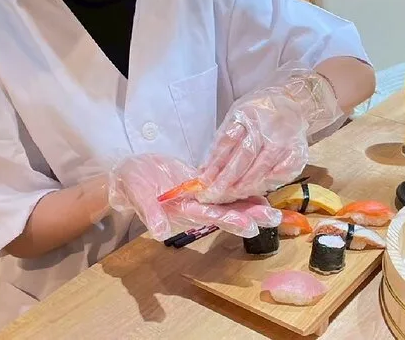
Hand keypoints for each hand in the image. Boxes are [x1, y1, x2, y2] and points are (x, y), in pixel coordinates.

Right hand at [108, 154, 280, 239]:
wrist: (129, 172)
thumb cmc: (131, 184)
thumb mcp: (136, 196)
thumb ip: (149, 213)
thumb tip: (160, 232)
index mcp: (182, 212)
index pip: (209, 218)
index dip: (230, 221)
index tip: (250, 226)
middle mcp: (194, 208)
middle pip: (225, 213)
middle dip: (250, 216)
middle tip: (275, 219)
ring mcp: (198, 197)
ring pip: (227, 202)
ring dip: (249, 206)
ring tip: (273, 210)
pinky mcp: (200, 184)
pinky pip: (223, 188)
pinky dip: (239, 190)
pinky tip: (258, 189)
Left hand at [197, 66, 342, 203]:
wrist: (293, 103)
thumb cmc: (260, 111)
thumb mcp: (238, 114)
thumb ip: (224, 139)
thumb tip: (206, 168)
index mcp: (247, 114)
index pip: (227, 142)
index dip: (214, 163)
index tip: (204, 180)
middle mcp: (267, 127)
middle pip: (244, 157)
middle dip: (226, 179)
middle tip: (214, 195)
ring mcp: (284, 141)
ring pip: (261, 168)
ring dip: (243, 185)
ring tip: (230, 196)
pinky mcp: (297, 154)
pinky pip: (280, 174)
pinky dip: (266, 184)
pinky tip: (254, 190)